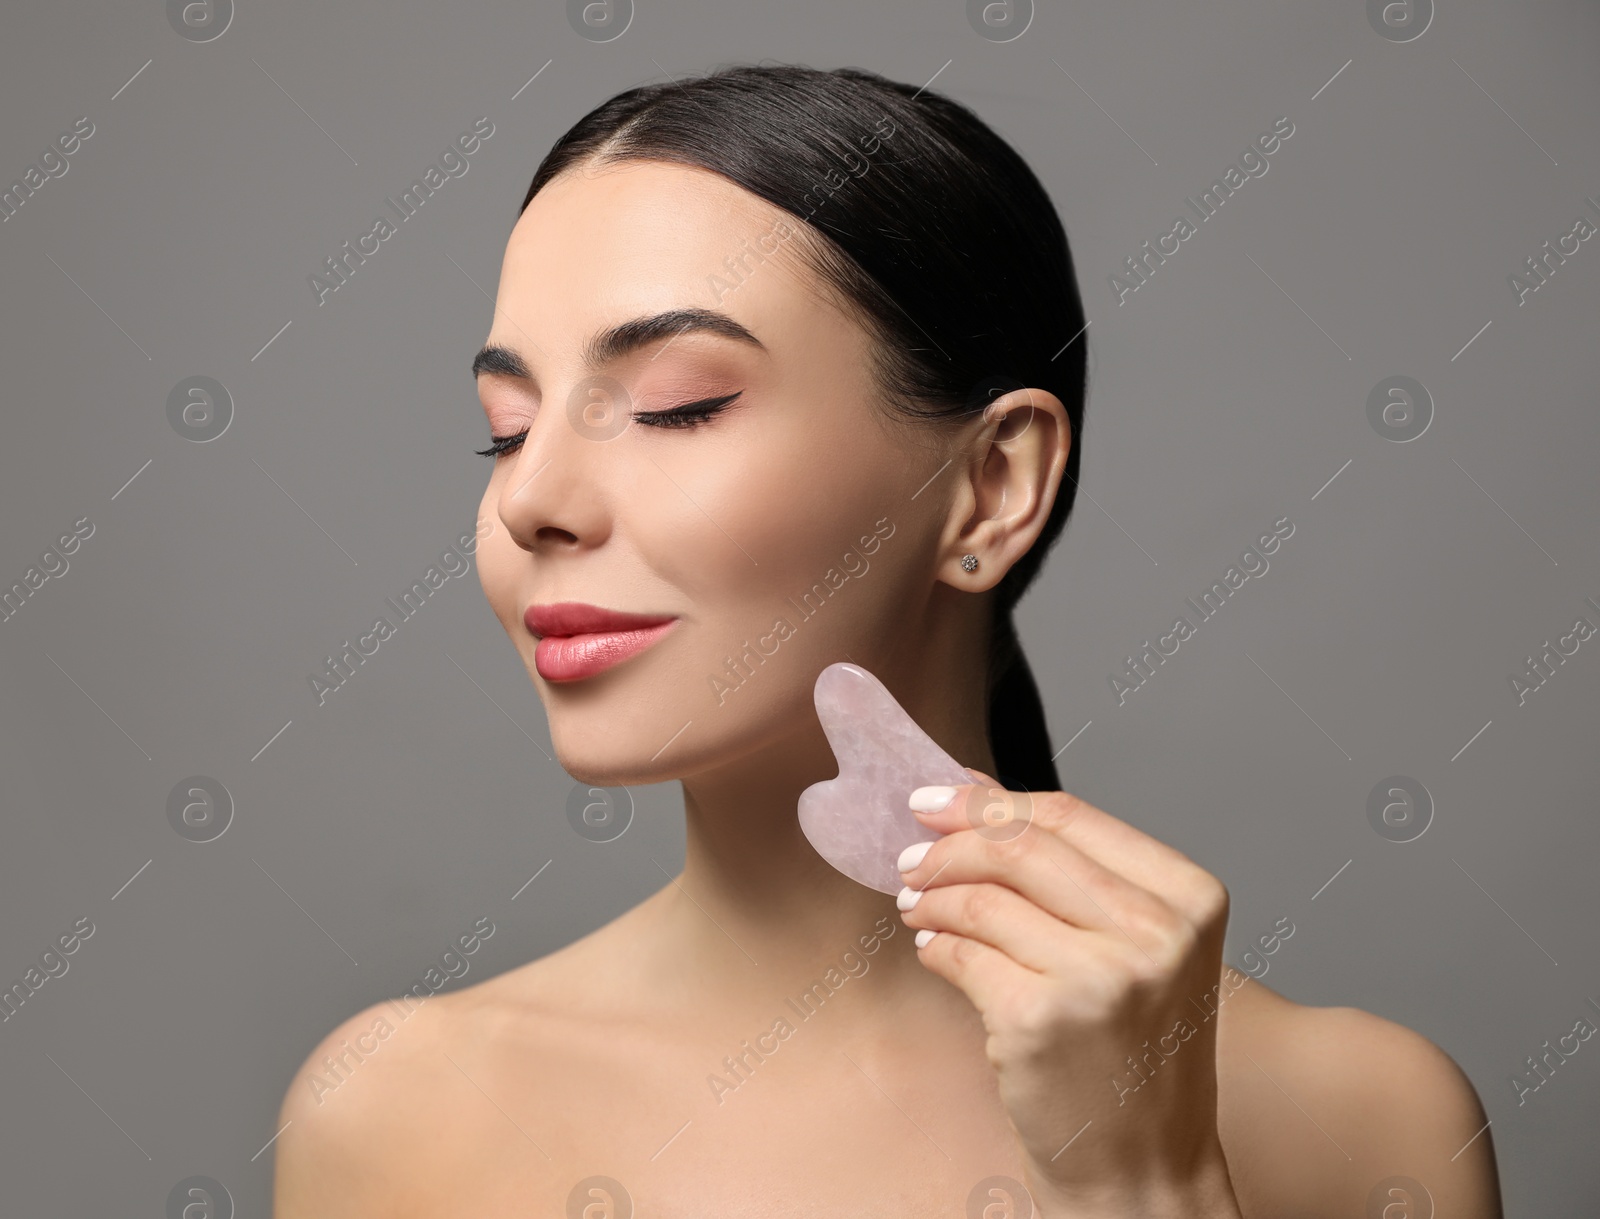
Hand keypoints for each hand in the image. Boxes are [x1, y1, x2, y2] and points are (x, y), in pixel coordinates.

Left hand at [895, 772, 1242, 1217]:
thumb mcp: (1134, 947)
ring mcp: (1100, 978)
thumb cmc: (1133, 1053)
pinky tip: (933, 951)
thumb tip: (973, 788)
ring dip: (932, 897)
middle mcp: (1155, 933)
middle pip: (1021, 847)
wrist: (1143, 1168)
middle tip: (910, 854)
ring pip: (983, 899)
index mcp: (1190, 897)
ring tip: (916, 906)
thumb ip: (1065, 867)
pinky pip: (961, 955)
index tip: (936, 798)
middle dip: (949, 843)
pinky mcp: (1041, 1020)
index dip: (990, 800)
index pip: (1071, 816)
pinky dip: (935, 947)